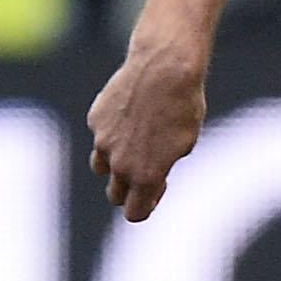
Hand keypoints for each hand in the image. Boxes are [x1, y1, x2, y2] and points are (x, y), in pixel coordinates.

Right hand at [87, 45, 206, 220]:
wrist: (165, 68)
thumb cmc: (183, 107)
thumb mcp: (184, 143)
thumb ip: (162, 167)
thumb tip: (147, 179)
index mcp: (146, 177)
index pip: (135, 213)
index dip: (147, 204)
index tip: (157, 188)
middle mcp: (121, 165)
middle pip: (115, 195)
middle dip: (129, 188)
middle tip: (146, 167)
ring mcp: (103, 142)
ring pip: (101, 166)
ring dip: (114, 163)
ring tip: (135, 141)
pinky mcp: (96, 120)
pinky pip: (101, 135)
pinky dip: (112, 131)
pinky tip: (131, 112)